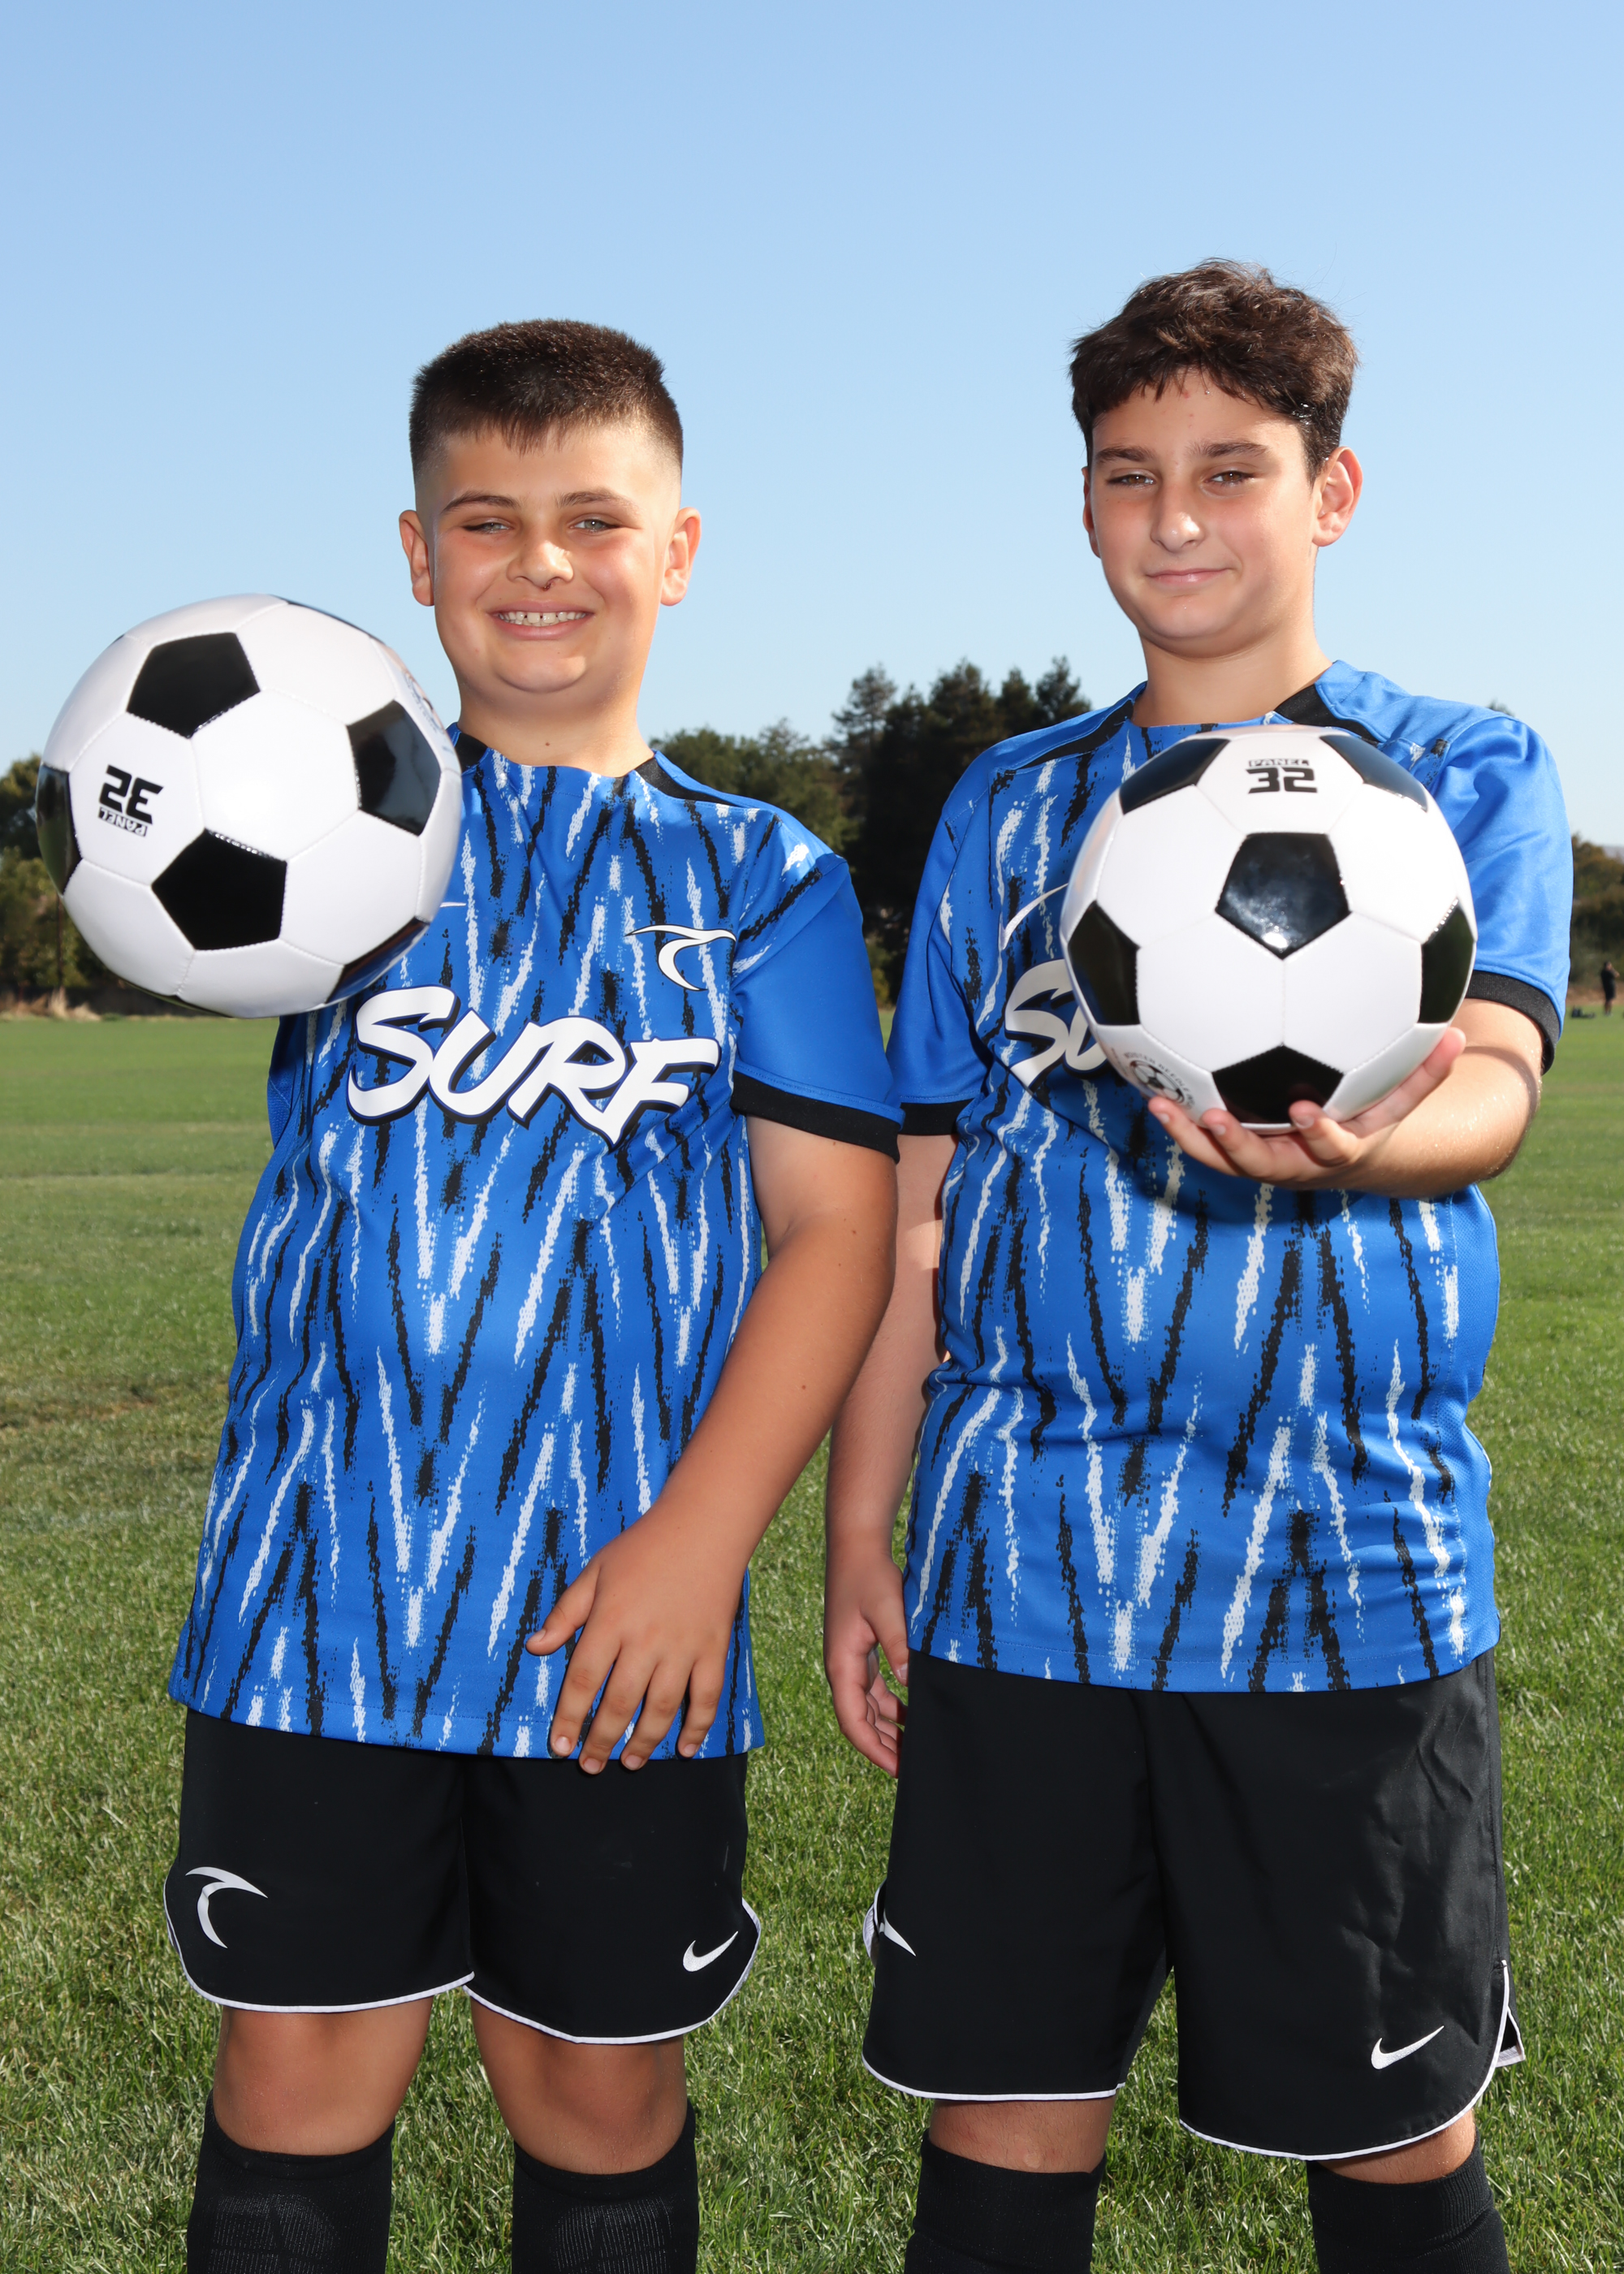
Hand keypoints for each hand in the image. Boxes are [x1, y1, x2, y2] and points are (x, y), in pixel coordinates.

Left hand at [525, 1510, 744, 1771]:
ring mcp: (683, 1647)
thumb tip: (535, 1648)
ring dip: (643, 1742)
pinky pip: (707, 1697)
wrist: (703, 1527)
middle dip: (601, 1740)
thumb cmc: (643, 1548)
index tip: (558, 1747)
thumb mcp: (595, 1573)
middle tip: (589, 1766)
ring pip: (661, 1708)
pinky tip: (683, 1748)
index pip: (583, 1680)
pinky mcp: (713, 1649)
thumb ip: (566, 1613)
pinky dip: (697, 1727)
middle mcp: (646, 1640)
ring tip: (628, 1762)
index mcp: (611, 1621)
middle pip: (619, 1703)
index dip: (568, 1718)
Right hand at [824, 1538, 909, 1774]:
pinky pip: (875, 1690)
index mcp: (841, 1665)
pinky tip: (913, 1713)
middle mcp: (842, 1668)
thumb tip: (908, 1682)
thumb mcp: (887, 1610)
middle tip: (913, 1767)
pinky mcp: (862, 1651)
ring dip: (888, 1729)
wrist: (857, 1547)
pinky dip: (891, 1706)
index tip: (899, 1770)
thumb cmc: (869, 1576)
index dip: (875, 1750)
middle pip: (859, 1721)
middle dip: (884, 1746)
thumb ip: (898, 1646)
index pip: (853, 1721)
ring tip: (915, 1747)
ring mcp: (851, 1661)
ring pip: (867, 1708)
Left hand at [1146, 1027, 1465, 1189]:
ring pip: (1222, 1161)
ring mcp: (1262, 1163)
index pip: (1331, 1147)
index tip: (1305, 1109)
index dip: (1319, 1134)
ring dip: (1190, 1136)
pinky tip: (1151, 1087)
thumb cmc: (1373, 1118)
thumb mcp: (1402, 1100)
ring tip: (1159, 1103)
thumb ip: (1427, 1072)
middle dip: (1237, 1144)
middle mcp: (1295, 1165)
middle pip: (1262, 1165)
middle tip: (1214, 1116)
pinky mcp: (1237, 1155)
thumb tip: (1462, 1033)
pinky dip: (1180, 1120)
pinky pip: (1204, 1143)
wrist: (1346, 1161)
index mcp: (1336, 1152)